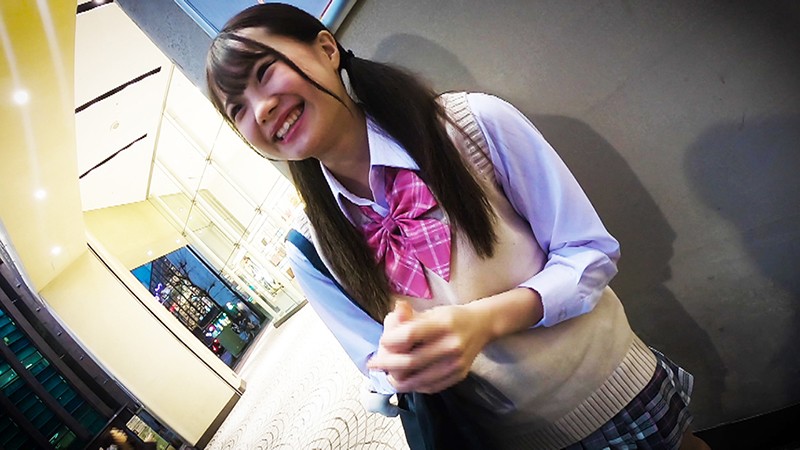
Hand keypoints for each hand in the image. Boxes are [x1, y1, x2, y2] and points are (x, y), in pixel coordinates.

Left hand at [368, 301, 492, 393]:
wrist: (482, 326)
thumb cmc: (451, 317)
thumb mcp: (431, 311)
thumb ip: (408, 317)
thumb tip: (391, 317)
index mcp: (443, 324)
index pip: (409, 335)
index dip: (390, 341)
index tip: (381, 342)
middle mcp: (451, 345)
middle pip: (409, 362)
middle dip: (386, 365)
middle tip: (374, 364)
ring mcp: (456, 364)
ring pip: (417, 380)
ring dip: (396, 380)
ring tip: (387, 375)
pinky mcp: (458, 376)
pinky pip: (429, 388)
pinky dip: (413, 386)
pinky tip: (406, 379)